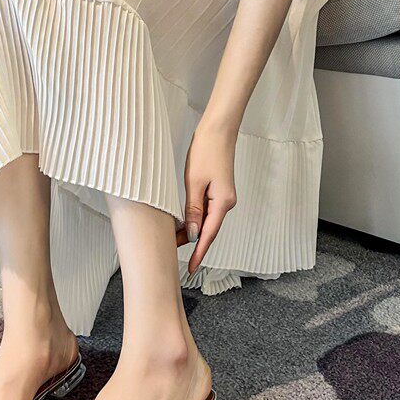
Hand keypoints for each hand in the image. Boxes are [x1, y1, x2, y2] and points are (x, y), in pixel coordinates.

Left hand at [176, 122, 237, 273]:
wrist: (218, 131)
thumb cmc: (206, 151)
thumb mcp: (194, 182)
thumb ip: (193, 210)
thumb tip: (193, 234)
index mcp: (223, 202)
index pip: (208, 235)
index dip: (199, 253)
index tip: (191, 268)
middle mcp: (226, 203)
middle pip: (208, 230)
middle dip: (192, 243)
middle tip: (172, 253)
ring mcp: (224, 198)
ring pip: (206, 221)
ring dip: (192, 231)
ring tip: (173, 239)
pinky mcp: (219, 191)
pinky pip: (207, 211)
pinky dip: (195, 219)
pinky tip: (184, 223)